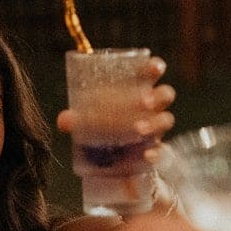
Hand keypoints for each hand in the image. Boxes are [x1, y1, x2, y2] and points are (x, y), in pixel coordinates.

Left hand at [57, 56, 175, 159]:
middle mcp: (151, 108)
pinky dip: (155, 152)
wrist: (109, 163)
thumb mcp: (87, 120)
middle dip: (157, 97)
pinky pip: (161, 150)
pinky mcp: (153, 150)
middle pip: (165, 95)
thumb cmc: (102, 128)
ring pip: (166, 120)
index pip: (151, 74)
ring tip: (138, 129)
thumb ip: (77, 119)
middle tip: (143, 103)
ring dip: (154, 123)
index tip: (154, 69)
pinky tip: (146, 155)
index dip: (155, 67)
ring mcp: (155, 129)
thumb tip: (64, 120)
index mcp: (137, 91)